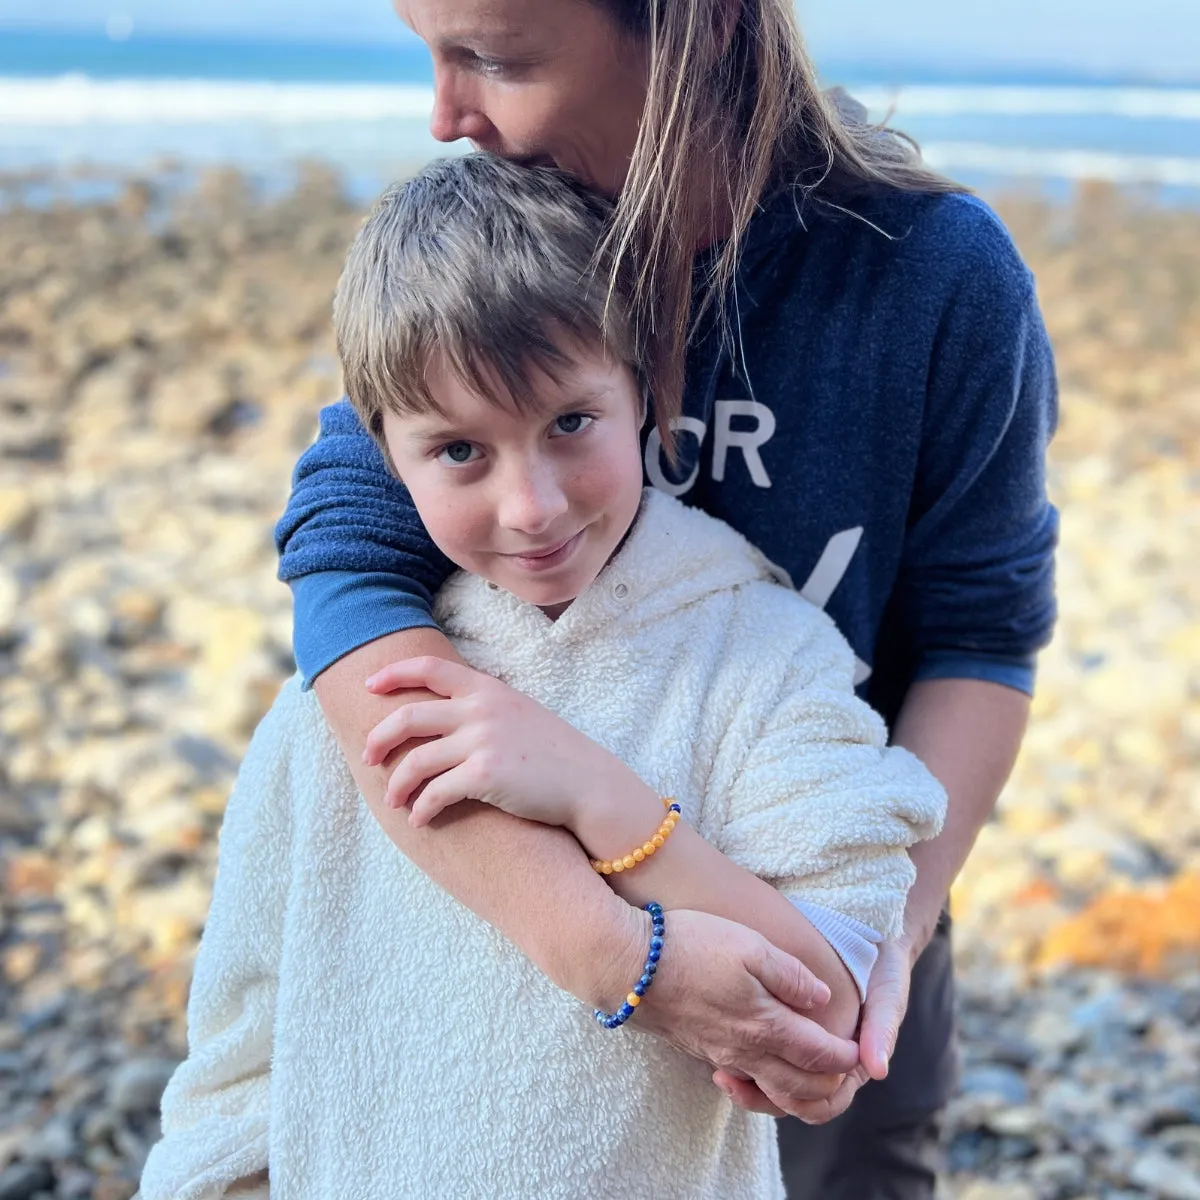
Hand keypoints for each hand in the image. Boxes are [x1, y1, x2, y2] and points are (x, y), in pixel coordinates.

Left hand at [362, 657, 639, 828]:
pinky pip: (435, 793)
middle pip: (408, 716)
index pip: (429, 668)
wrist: (589, 783)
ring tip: (394, 800)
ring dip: (397, 784)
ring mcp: (482, 741)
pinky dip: (421, 809)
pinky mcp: (485, 776)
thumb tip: (440, 714)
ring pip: (416, 761)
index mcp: (487, 689)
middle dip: (379, 738)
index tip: (369, 686)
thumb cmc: (553, 753)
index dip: (393, 674)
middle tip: (368, 757)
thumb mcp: (518, 712)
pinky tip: (420, 820)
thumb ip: (482, 706)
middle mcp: (481, 710)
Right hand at [613, 909, 859, 1120]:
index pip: (821, 1056)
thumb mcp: (750, 946)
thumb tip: (822, 997)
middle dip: (830, 1085)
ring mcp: (719, 1054)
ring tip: (810, 1074)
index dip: (845, 1056)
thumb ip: (790, 975)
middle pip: (800, 1087)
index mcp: (767, 1025)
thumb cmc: (691, 947)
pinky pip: (742, 1079)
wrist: (627, 966)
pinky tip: (762, 1061)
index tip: (859, 1049)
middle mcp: (746, 1050)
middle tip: (844, 1071)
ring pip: (771, 1091)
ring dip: (798, 1091)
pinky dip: (764, 1083)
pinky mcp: (698, 1049)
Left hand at [716, 934, 916, 1122]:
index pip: (825, 1101)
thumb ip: (883, 1030)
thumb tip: (877, 1070)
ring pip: (774, 1083)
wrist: (874, 938)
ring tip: (721, 1073)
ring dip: (751, 1084)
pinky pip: (764, 1056)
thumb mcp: (887, 996)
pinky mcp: (786, 1029)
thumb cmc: (883, 970)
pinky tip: (722, 1049)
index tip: (774, 1089)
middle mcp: (825, 1063)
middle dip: (763, 1098)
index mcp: (852, 1065)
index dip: (800, 1100)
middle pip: (792, 1098)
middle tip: (731, 1082)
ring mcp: (804, 1047)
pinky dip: (746, 1060)